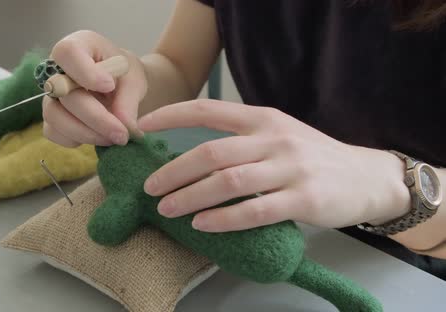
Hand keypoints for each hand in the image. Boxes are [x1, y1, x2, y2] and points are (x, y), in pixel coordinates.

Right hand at [42, 30, 146, 147]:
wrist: (120, 88)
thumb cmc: (124, 75)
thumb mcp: (134, 81)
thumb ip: (129, 100)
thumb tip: (123, 125)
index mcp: (80, 45)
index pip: (67, 52)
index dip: (85, 72)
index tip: (109, 86)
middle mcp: (57, 68)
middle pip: (64, 93)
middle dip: (95, 117)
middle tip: (122, 133)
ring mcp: (51, 94)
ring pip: (55, 116)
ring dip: (86, 133)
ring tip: (115, 138)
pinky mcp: (51, 117)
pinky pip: (54, 132)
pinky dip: (77, 140)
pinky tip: (99, 137)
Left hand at [138, 100, 411, 231]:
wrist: (367, 177)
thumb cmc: (313, 157)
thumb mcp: (278, 135)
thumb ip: (241, 140)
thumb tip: (189, 159)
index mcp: (262, 118)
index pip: (208, 110)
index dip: (171, 116)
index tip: (143, 127)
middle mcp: (274, 138)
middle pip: (211, 152)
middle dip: (174, 171)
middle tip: (150, 187)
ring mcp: (290, 169)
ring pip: (228, 182)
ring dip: (191, 197)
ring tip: (167, 209)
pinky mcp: (305, 200)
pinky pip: (254, 211)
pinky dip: (223, 219)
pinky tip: (202, 225)